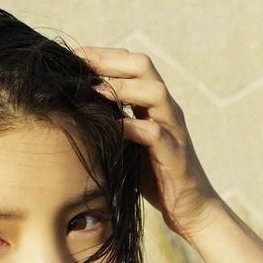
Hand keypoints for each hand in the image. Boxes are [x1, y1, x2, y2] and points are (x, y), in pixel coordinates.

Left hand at [74, 46, 221, 239]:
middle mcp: (166, 110)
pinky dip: (133, 128)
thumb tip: (73, 111)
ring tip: (92, 91)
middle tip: (78, 63)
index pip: (132, 64)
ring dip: (122, 88)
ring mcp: (173, 130)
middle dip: (109, 60)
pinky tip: (112, 129)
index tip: (72, 56)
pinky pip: (156, 134)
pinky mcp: (175, 156)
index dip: (103, 55)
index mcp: (153, 104)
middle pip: (144, 66)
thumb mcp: (128, 143)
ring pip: (155, 92)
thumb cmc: (153, 176)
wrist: (189, 208)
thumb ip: (111, 124)